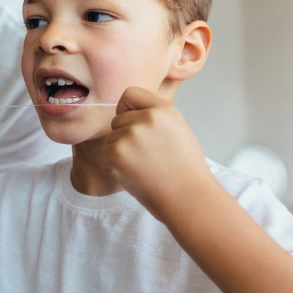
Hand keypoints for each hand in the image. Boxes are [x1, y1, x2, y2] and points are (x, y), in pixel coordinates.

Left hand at [98, 86, 213, 221]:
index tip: (135, 125)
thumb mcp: (177, 129)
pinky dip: (112, 166)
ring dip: (120, 153)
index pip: (130, 93)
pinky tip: (134, 174)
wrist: (188, 199)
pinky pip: (104, 155)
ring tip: (144, 167)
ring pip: (111, 138)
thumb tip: (128, 110)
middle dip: (125, 136)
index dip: (128, 109)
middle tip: (147, 156)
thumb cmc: (184, 169)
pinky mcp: (117, 154)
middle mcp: (147, 118)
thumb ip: (155, 116)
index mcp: (164, 109)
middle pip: (117, 119)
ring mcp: (131, 135)